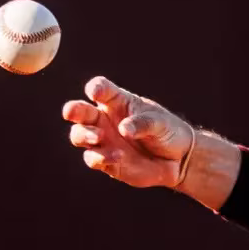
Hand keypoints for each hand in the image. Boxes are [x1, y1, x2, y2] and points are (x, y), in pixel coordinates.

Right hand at [62, 76, 197, 188]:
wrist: (178, 159)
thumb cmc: (167, 131)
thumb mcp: (160, 122)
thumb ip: (142, 123)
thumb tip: (124, 130)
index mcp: (117, 102)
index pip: (101, 89)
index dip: (96, 88)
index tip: (95, 91)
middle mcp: (105, 120)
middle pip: (80, 111)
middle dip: (73, 110)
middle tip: (70, 112)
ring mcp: (103, 140)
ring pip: (79, 135)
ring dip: (84, 135)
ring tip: (99, 137)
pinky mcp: (106, 161)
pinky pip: (93, 158)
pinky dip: (99, 157)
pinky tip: (117, 156)